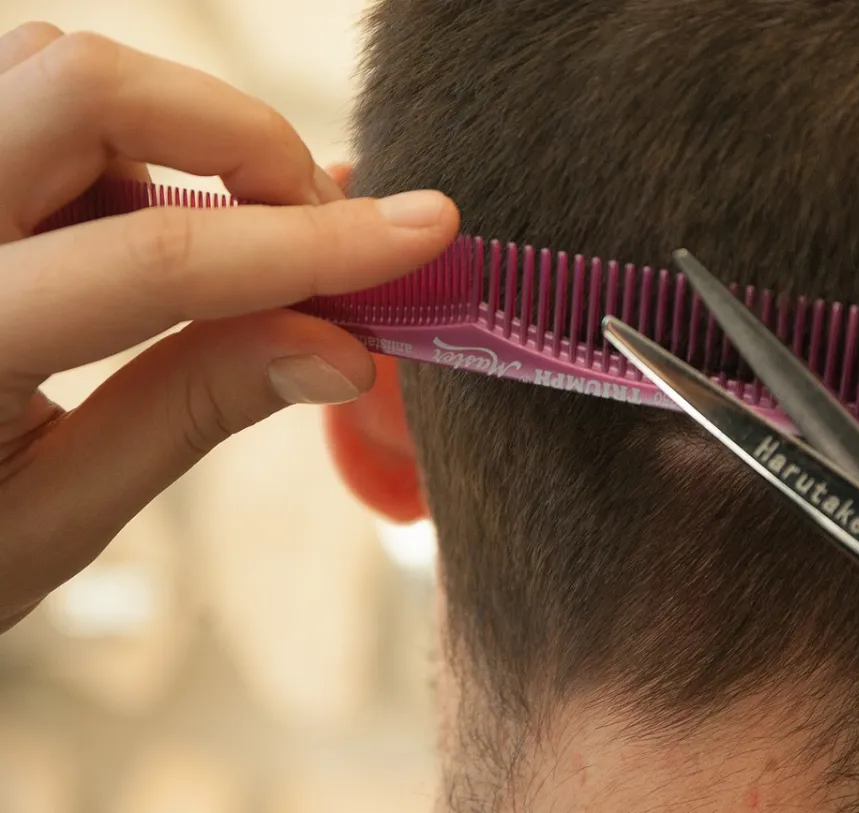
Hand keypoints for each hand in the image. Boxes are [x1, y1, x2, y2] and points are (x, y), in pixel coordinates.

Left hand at [0, 23, 458, 632]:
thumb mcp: (57, 514)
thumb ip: (195, 409)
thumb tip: (343, 346)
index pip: (153, 256)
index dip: (307, 243)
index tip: (419, 232)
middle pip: (84, 83)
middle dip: (237, 137)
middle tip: (317, 224)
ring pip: (52, 66)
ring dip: (174, 135)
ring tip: (220, 242)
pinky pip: (25, 95)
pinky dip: (118, 144)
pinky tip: (130, 231)